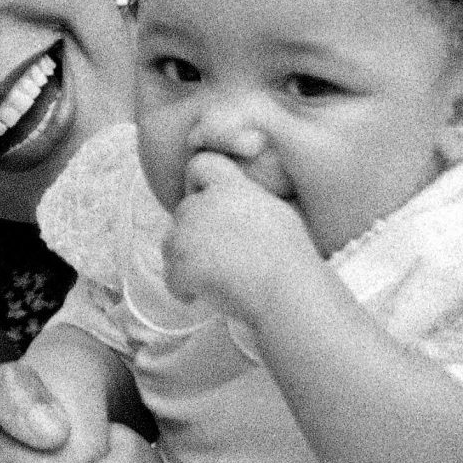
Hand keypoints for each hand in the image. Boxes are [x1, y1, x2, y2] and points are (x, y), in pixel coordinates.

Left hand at [162, 150, 316, 315]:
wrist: (290, 293)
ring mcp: (189, 231)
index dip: (196, 184)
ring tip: (216, 281)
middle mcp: (205, 202)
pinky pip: (171, 278)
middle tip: (219, 262)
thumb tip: (227, 206)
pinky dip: (183, 291)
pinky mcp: (180, 261)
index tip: (208, 212)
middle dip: (193, 237)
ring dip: (186, 263)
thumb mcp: (276, 215)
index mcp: (231, 187)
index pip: (199, 165)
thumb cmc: (291, 261)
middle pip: (183, 213)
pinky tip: (204, 297)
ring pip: (170, 245)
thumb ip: (244, 202)